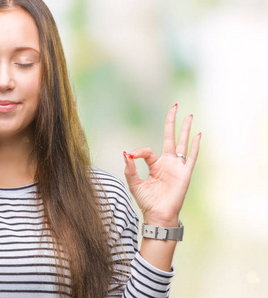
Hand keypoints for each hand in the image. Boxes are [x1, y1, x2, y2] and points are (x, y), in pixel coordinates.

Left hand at [123, 104, 200, 225]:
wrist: (158, 215)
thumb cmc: (146, 202)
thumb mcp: (134, 183)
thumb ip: (130, 169)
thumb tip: (126, 153)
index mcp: (155, 165)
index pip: (147, 151)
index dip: (139, 152)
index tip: (131, 156)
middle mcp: (167, 163)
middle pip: (170, 138)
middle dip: (172, 123)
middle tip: (174, 107)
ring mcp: (177, 167)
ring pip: (182, 144)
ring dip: (185, 129)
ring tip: (188, 115)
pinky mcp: (185, 173)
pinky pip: (191, 157)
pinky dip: (195, 146)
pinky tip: (197, 135)